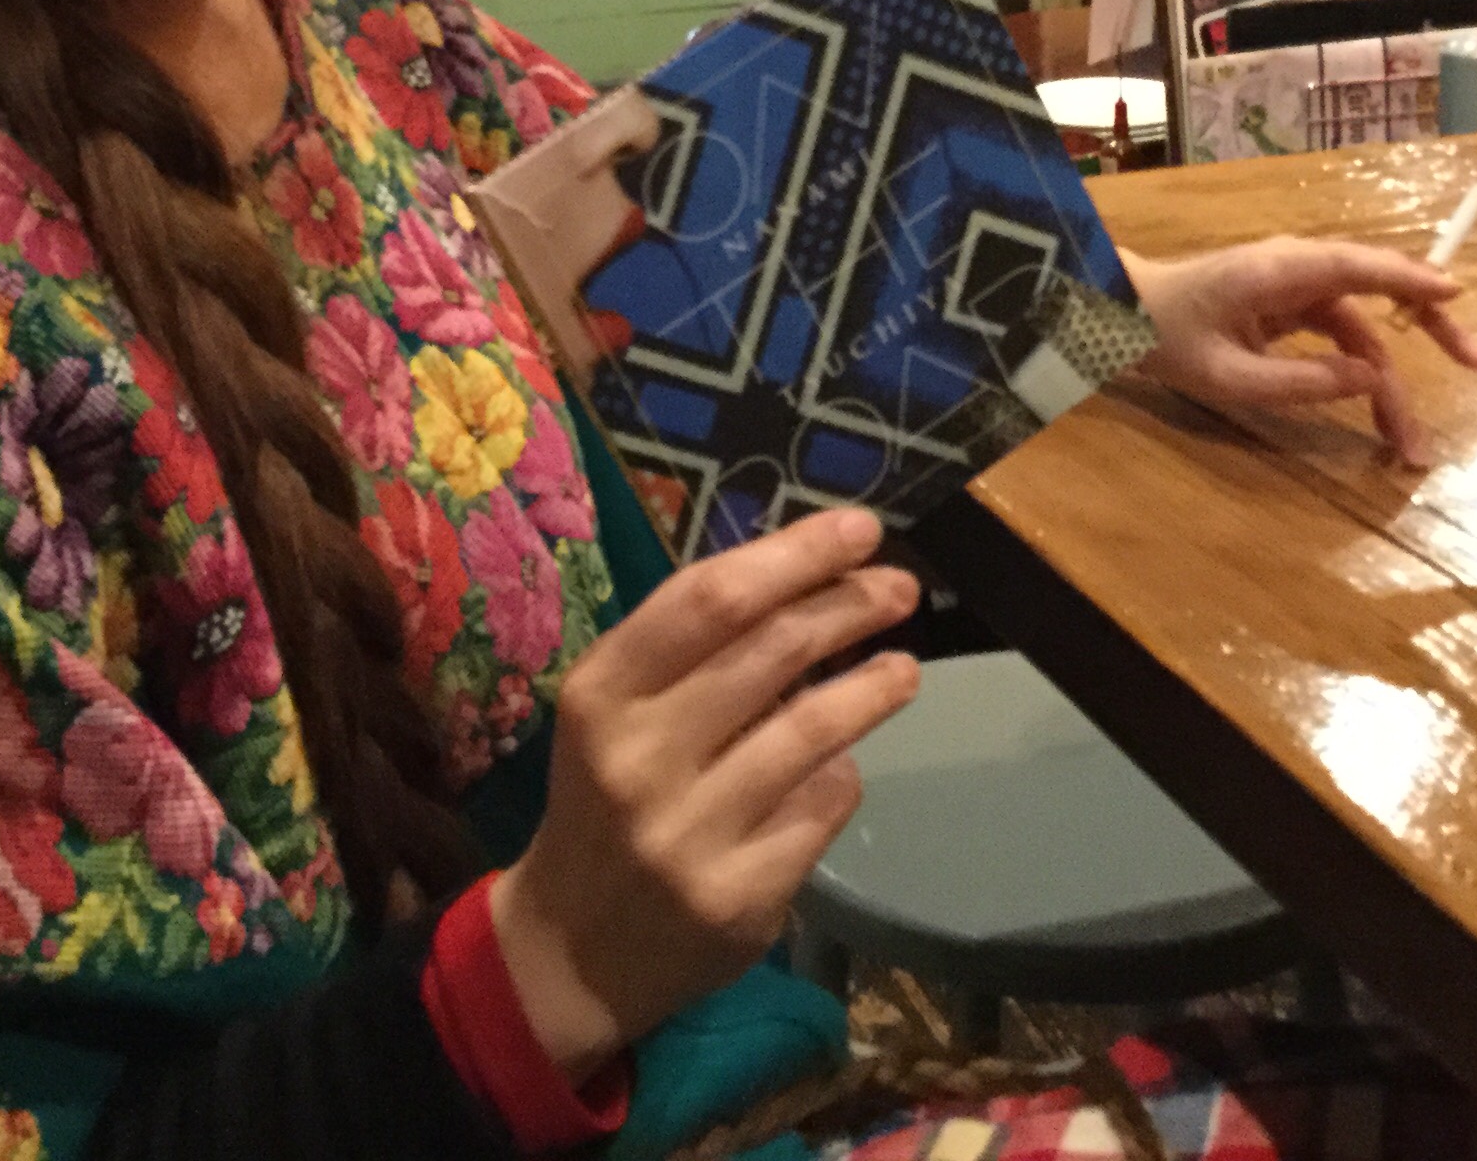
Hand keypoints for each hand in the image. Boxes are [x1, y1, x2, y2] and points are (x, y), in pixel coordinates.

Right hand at [491, 508, 921, 1082]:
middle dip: (849, 605)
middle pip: (772, 651)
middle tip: (899, 588)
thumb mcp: (618, 712)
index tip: (861, 529)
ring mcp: (687, 832)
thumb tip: (811, 577)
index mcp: (600, 693)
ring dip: (872, 687)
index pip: (709, 597)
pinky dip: (841, 776)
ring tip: (903, 668)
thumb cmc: (608, 797)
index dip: (795, 554)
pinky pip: (820, 808)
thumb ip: (692, 651)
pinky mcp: (736, 896)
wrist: (573, 948)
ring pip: (811, 731)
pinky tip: (842, 765)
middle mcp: (638, 757)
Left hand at [1125, 237, 1476, 466]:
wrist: (1122, 317)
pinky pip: (1345, 334)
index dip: (1412, 279)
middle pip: (1380, 291)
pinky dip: (1367, 372)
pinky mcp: (1293, 307)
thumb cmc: (1166, 338)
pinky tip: (1382, 413)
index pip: (1360, 267)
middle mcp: (1298, 269)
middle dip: (1431, 327)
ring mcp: (1297, 287)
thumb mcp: (1228, 376)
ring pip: (1365, 327)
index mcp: (1281, 271)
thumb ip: (1299, 382)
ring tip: (1409, 443)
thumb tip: (1370, 379)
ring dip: (1393, 379)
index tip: (1458, 294)